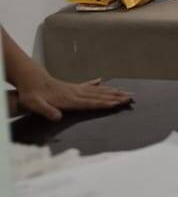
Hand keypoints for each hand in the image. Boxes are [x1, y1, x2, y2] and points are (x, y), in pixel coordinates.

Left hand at [14, 73, 131, 120]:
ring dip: (111, 91)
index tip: (118, 103)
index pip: (90, 102)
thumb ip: (46, 110)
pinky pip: (87, 86)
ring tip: (124, 91)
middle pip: (99, 95)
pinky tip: (101, 81)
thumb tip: (57, 117)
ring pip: (97, 90)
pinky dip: (96, 84)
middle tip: (130, 97)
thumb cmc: (31, 94)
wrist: (29, 79)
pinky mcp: (71, 86)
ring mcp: (74, 89)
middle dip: (116, 97)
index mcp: (69, 99)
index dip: (104, 103)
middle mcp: (75, 93)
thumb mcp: (34, 104)